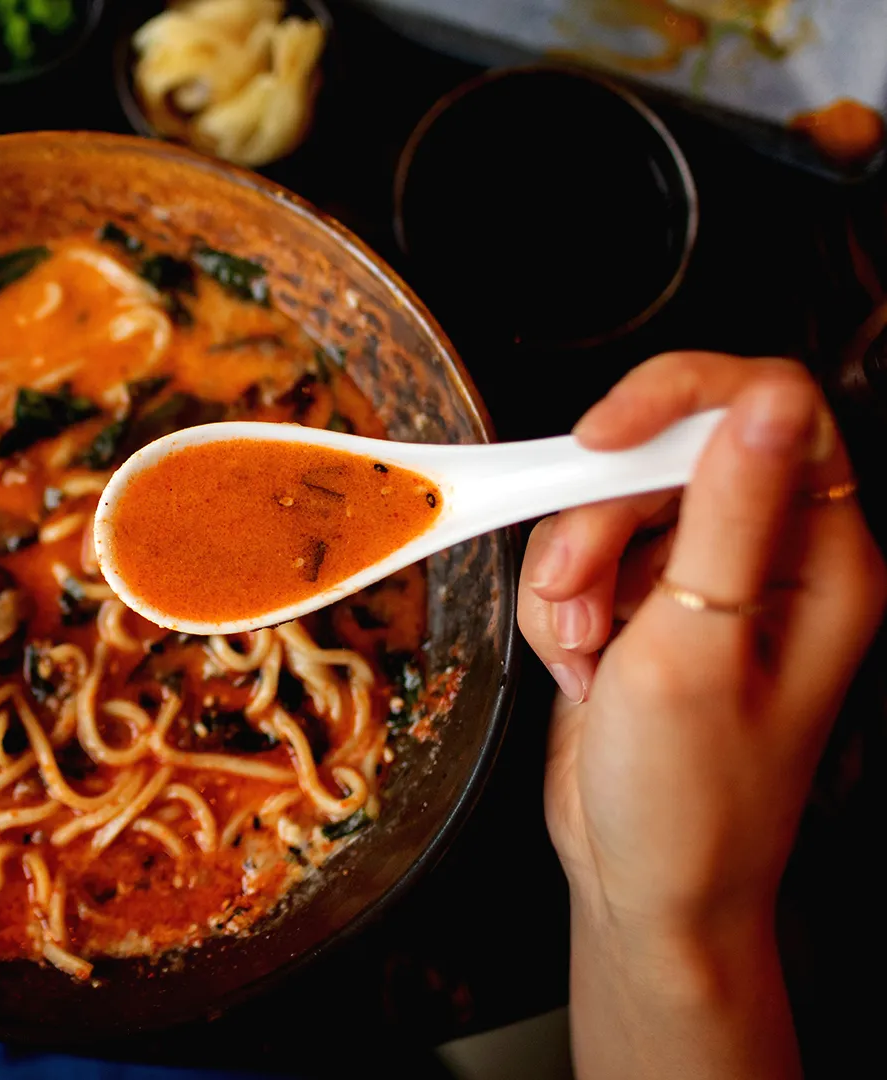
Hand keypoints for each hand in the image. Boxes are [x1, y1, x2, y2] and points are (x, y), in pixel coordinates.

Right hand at [519, 353, 884, 1077]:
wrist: (643, 887)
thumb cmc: (689, 801)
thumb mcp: (697, 651)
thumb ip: (725, 514)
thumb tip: (762, 397)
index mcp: (821, 557)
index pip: (765, 405)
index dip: (673, 402)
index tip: (596, 443)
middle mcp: (769, 556)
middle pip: (664, 454)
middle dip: (597, 522)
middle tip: (580, 600)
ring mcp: (702, 581)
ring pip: (606, 505)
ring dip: (568, 576)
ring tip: (582, 654)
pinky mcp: (644, 606)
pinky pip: (576, 557)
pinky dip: (556, 607)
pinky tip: (577, 668)